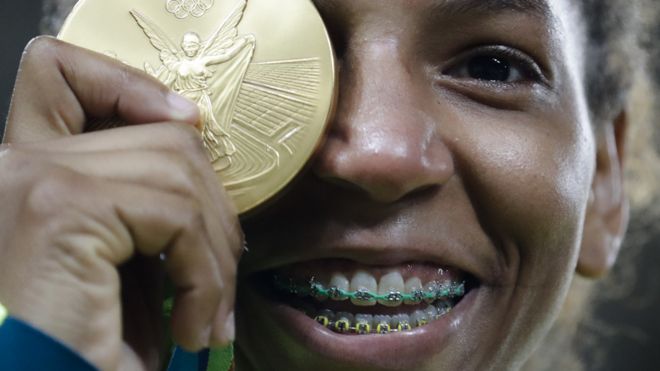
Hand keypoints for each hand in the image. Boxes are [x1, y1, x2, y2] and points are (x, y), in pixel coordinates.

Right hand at [0, 36, 241, 370]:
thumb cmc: (83, 351)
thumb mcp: (118, 269)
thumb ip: (142, 213)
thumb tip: (200, 173)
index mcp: (29, 173)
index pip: (59, 74)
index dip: (131, 86)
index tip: (189, 123)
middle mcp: (19, 164)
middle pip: (161, 138)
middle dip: (214, 214)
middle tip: (218, 288)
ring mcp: (36, 179)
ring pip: (179, 172)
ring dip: (214, 256)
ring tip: (207, 317)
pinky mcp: (60, 209)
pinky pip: (178, 216)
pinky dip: (205, 278)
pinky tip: (192, 328)